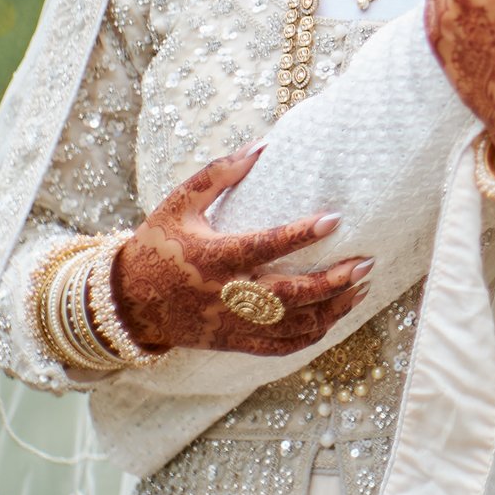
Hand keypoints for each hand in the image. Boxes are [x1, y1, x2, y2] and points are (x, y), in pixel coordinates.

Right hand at [110, 146, 371, 355]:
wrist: (129, 302)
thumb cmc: (157, 244)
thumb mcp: (179, 203)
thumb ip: (218, 174)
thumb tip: (261, 146)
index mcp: (214, 257)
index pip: (264, 245)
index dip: (300, 234)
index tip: (335, 219)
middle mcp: (226, 294)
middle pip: (288, 294)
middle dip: (332, 281)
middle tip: (366, 264)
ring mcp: (231, 322)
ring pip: (292, 325)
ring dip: (332, 310)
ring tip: (361, 290)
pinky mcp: (234, 341)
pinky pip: (280, 347)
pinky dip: (312, 336)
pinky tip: (335, 318)